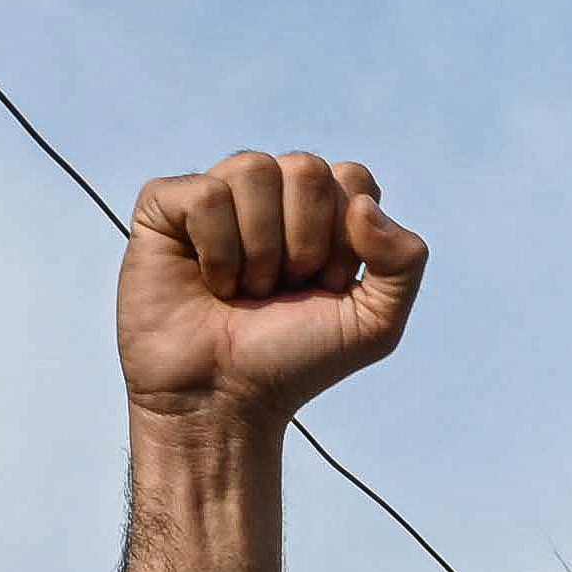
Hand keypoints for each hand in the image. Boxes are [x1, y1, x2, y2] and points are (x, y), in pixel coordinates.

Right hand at [120, 152, 426, 432]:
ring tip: (245, 289)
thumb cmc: (294, 361)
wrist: (225, 402)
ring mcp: (218, 195)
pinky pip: (205, 194)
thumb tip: (364, 204)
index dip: (346, 241)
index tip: (326, 288)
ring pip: (254, 169)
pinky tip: (209, 282)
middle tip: (281, 290)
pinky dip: (216, 248)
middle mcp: (270, 194)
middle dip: (304, 243)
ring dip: (259, 249)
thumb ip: (405, 262)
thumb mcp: (375, 324)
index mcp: (320, 210)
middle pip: (307, 169)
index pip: (353, 179)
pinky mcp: (166, 207)